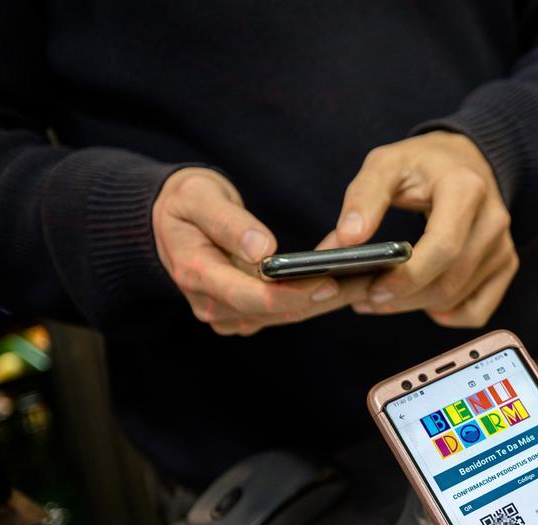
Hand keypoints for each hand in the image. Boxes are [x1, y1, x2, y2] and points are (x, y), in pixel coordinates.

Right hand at [153, 168, 354, 334]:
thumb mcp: (198, 197)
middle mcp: (212, 304)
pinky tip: (347, 285)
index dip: (292, 293)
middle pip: (275, 312)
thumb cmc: (186, 203)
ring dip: (325, 303)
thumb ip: (228, 222)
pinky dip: (314, 300)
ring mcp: (228, 313)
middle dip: (322, 300)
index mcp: (197, 274)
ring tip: (367, 282)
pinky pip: (284, 312)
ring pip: (285, 316)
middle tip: (366, 282)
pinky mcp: (244, 312)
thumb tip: (262, 249)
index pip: (250, 296)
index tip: (329, 282)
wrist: (170, 220)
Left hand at [319, 131, 518, 327]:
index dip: (408, 276)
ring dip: (415, 305)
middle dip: (403, 297)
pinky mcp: (506, 265)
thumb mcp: (387, 164)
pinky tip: (421, 301)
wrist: (466, 160)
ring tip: (381, 296)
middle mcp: (492, 220)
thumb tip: (346, 239)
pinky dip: (445, 314)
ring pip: (456, 298)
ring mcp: (502, 246)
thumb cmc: (423, 164)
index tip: (373, 288)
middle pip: (448, 281)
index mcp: (465, 189)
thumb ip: (363, 198)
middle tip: (364, 298)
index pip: (443, 247)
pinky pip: (476, 311)